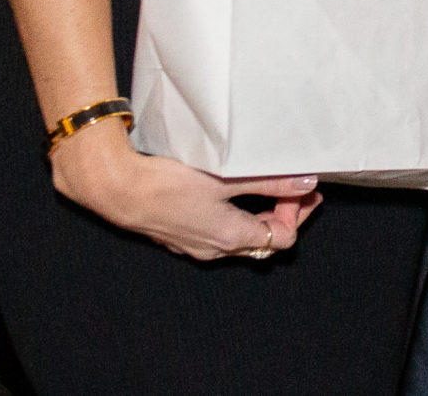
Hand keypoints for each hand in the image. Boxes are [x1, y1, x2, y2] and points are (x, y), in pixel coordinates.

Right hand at [51, 122, 322, 262]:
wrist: (120, 189)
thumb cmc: (170, 183)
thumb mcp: (227, 177)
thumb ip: (269, 181)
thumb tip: (307, 183)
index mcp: (232, 238)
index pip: (283, 239)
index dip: (297, 213)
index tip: (298, 188)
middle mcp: (215, 250)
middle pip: (264, 243)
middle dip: (284, 216)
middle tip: (294, 189)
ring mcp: (195, 246)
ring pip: (240, 241)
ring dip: (259, 218)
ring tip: (268, 189)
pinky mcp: (180, 237)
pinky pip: (217, 236)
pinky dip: (235, 219)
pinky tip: (231, 197)